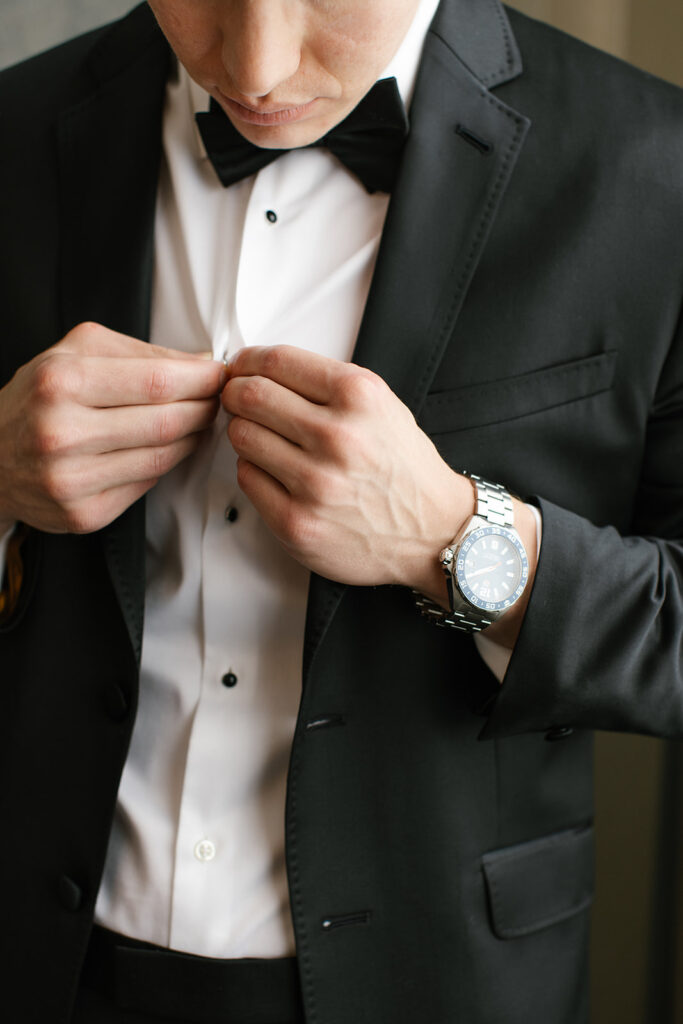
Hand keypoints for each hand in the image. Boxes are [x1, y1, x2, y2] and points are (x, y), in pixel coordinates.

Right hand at [0, 322, 225, 534]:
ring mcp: (71, 480)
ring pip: (163, 457)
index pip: (157, 381)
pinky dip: (166, 464)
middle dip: (204, 408)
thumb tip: (199, 362)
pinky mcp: (83, 514)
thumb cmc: (37, 399)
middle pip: (167, 422)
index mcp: (61, 383)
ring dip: (192, 437)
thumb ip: (138, 352)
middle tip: (216, 399)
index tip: (219, 374)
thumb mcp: (74, 353)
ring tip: (197, 421)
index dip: (200, 379)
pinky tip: (166, 448)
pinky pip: (146, 484)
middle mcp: (62, 434)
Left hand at [221, 344, 471, 591]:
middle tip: (236, 399)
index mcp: (360, 397)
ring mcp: (315, 483)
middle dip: (235, 393)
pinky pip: (247, 478)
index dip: (248, 361)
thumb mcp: (383, 406)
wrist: (433, 532)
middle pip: (250, 396)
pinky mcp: (297, 522)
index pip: (276, 362)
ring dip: (243, 432)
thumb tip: (263, 370)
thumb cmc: (404, 469)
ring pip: (242, 436)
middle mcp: (338, 437)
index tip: (241, 367)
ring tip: (262, 438)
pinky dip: (253, 469)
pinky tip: (274, 471)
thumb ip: (328, 385)